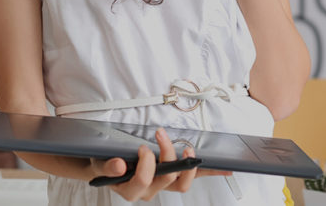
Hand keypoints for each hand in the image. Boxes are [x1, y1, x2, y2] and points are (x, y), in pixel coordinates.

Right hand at [88, 127, 231, 201]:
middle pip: (166, 179)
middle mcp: (148, 190)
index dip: (147, 165)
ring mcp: (162, 185)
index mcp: (130, 188)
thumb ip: (107, 166)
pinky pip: (192, 177)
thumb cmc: (104, 163)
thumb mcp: (100, 162)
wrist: (105, 165)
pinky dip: (209, 173)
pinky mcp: (173, 178)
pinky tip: (225, 170)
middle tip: (161, 136)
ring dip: (188, 166)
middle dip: (167, 154)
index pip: (143, 181)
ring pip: (181, 184)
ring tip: (187, 149)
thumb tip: (118, 166)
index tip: (144, 147)